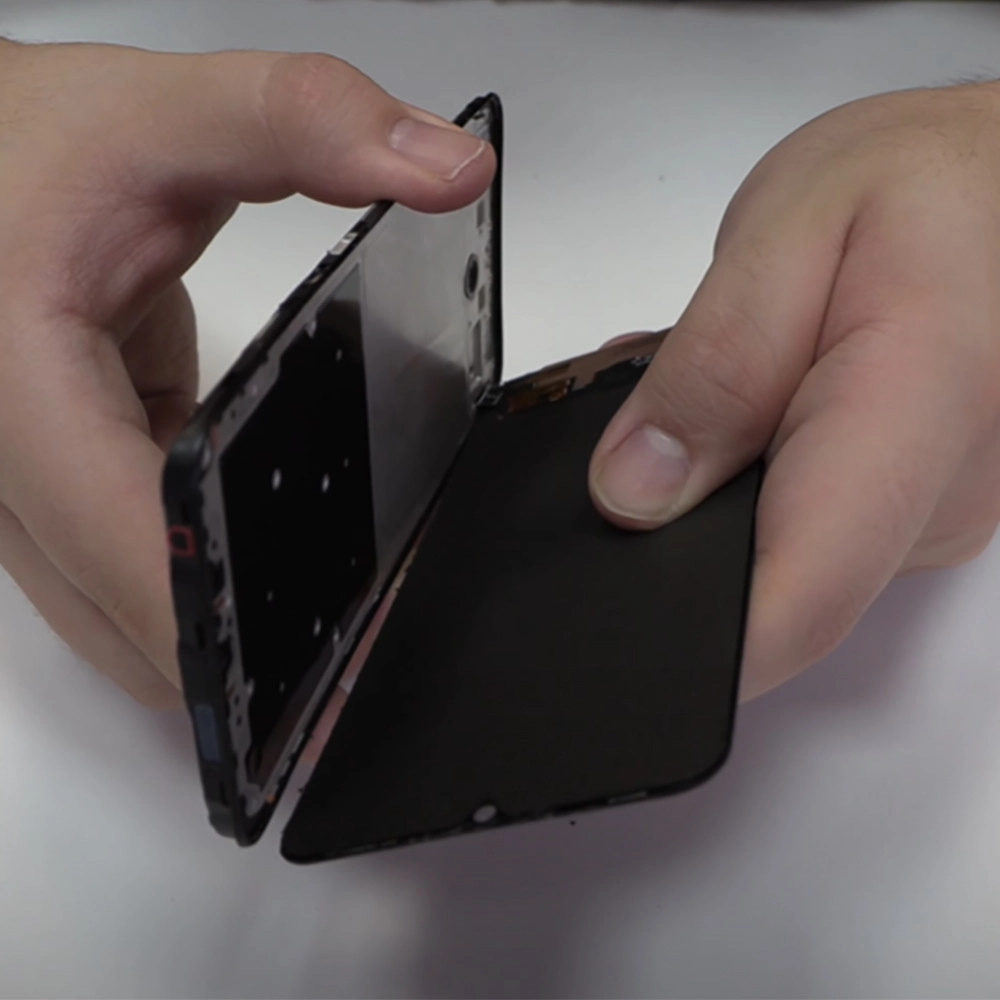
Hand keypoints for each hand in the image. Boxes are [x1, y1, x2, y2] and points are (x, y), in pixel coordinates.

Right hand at [0, 40, 493, 706]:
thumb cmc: (23, 141)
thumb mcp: (162, 112)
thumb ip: (305, 120)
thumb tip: (448, 167)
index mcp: (16, 395)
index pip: (126, 552)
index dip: (227, 628)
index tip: (333, 662)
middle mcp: (11, 469)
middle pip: (131, 626)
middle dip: (243, 661)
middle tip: (366, 652)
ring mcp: (33, 493)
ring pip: (124, 619)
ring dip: (221, 636)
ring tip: (339, 629)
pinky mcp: (69, 485)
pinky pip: (137, 565)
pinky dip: (205, 579)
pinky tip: (286, 563)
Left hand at [589, 83, 999, 698]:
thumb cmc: (931, 185)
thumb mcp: (790, 235)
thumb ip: (713, 366)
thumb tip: (635, 492)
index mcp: (912, 416)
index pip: (798, 602)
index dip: (696, 649)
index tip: (612, 643)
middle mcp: (936, 501)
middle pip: (769, 595)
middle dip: (678, 542)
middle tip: (645, 437)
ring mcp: (926, 519)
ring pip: (778, 561)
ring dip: (717, 498)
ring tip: (707, 395)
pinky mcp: (910, 514)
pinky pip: (804, 530)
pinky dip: (753, 484)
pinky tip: (744, 415)